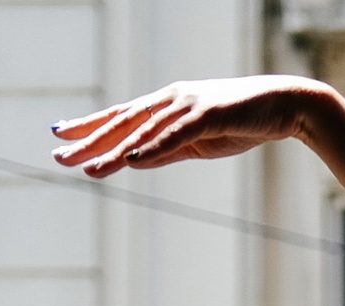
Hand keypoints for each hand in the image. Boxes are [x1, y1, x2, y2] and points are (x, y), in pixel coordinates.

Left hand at [52, 76, 321, 177]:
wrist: (286, 106)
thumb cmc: (244, 122)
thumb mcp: (199, 142)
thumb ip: (167, 150)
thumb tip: (134, 161)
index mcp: (167, 105)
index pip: (120, 116)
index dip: (89, 126)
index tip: (61, 136)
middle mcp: (170, 100)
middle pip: (122, 121)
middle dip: (88, 139)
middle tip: (58, 154)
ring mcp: (187, 105)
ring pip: (142, 130)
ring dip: (113, 150)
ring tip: (87, 167)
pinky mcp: (207, 114)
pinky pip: (173, 134)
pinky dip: (152, 148)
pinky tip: (130, 161)